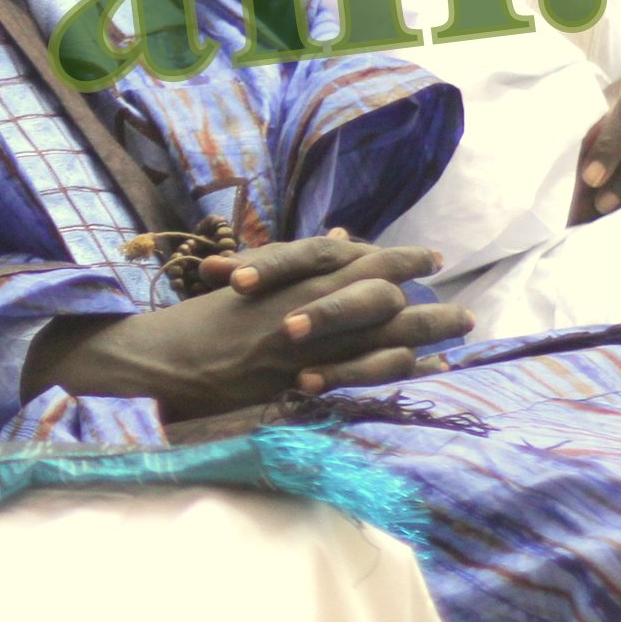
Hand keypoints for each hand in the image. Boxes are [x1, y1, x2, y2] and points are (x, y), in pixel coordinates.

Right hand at [32, 230, 465, 421]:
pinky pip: (356, 376)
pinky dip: (393, 373)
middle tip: (465, 313)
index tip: (430, 260)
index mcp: (287, 280)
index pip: (354, 261)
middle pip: (378, 298)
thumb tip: (343, 239)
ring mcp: (298, 346)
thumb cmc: (196, 326)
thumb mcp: (249, 284)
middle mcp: (298, 307)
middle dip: (426, 304)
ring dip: (424, 337)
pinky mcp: (293, 381)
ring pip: (375, 337)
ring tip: (458, 340)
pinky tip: (422, 374)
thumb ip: (298, 265)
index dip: (398, 260)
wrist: (155, 360)